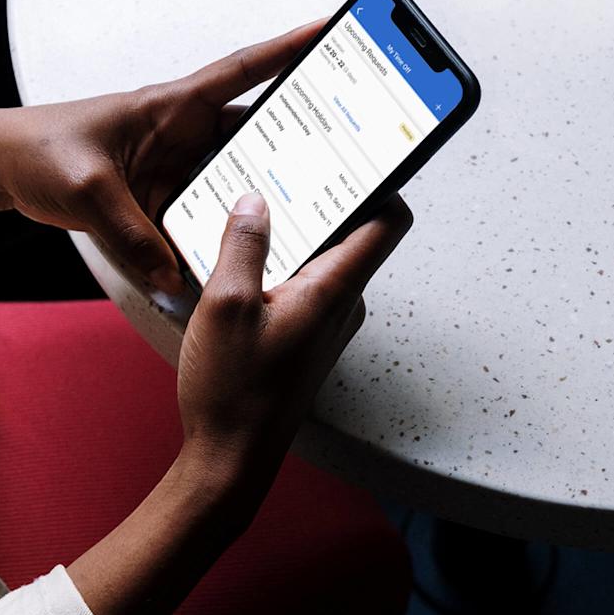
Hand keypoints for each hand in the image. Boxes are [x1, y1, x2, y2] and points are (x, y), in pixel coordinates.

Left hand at [0, 19, 325, 293]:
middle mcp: (180, 133)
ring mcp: (173, 166)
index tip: (333, 32)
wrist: (1, 166)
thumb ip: (132, 236)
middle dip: (301, 136)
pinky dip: (223, 229)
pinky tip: (246, 251)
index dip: (289, 50)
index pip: (243, 71)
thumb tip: (174, 279)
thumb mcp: (88, 190)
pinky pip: (203, 212)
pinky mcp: (159, 198)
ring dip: (264, 191)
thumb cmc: (39, 151)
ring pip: (233, 177)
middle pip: (254, 131)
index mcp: (170, 107)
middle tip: (350, 149)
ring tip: (313, 210)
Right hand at [177, 189, 412, 504]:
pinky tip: (237, 263)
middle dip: (318, 199)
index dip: (380, 182)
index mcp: (333, 290)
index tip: (353, 154)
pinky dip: (278, 265)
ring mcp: (326, 324)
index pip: (387, 222)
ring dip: (290, 234)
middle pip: (351, 233)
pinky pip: (303, 285)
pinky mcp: (306, 338)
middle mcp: (341, 305)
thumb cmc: (232, 391)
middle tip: (280, 168)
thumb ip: (243, 244)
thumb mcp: (226, 304)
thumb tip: (254, 199)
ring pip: (321, 259)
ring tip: (247, 211)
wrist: (229, 460)